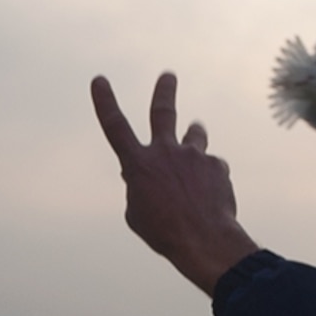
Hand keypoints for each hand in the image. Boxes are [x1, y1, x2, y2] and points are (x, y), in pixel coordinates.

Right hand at [91, 72, 262, 294]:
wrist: (203, 240)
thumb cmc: (164, 233)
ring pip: (194, 134)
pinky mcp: (216, 165)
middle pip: (162, 111)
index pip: (115, 127)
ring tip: (194, 135)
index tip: (99, 80)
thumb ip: (137, 188)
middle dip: (164, 90)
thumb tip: (144, 174)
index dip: (105, 102)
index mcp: (137, 164)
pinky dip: (209, 179)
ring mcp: (193, 155)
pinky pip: (211, 168)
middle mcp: (165, 151)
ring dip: (193, 134)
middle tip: (168, 76)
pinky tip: (210, 198)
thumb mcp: (137, 214)